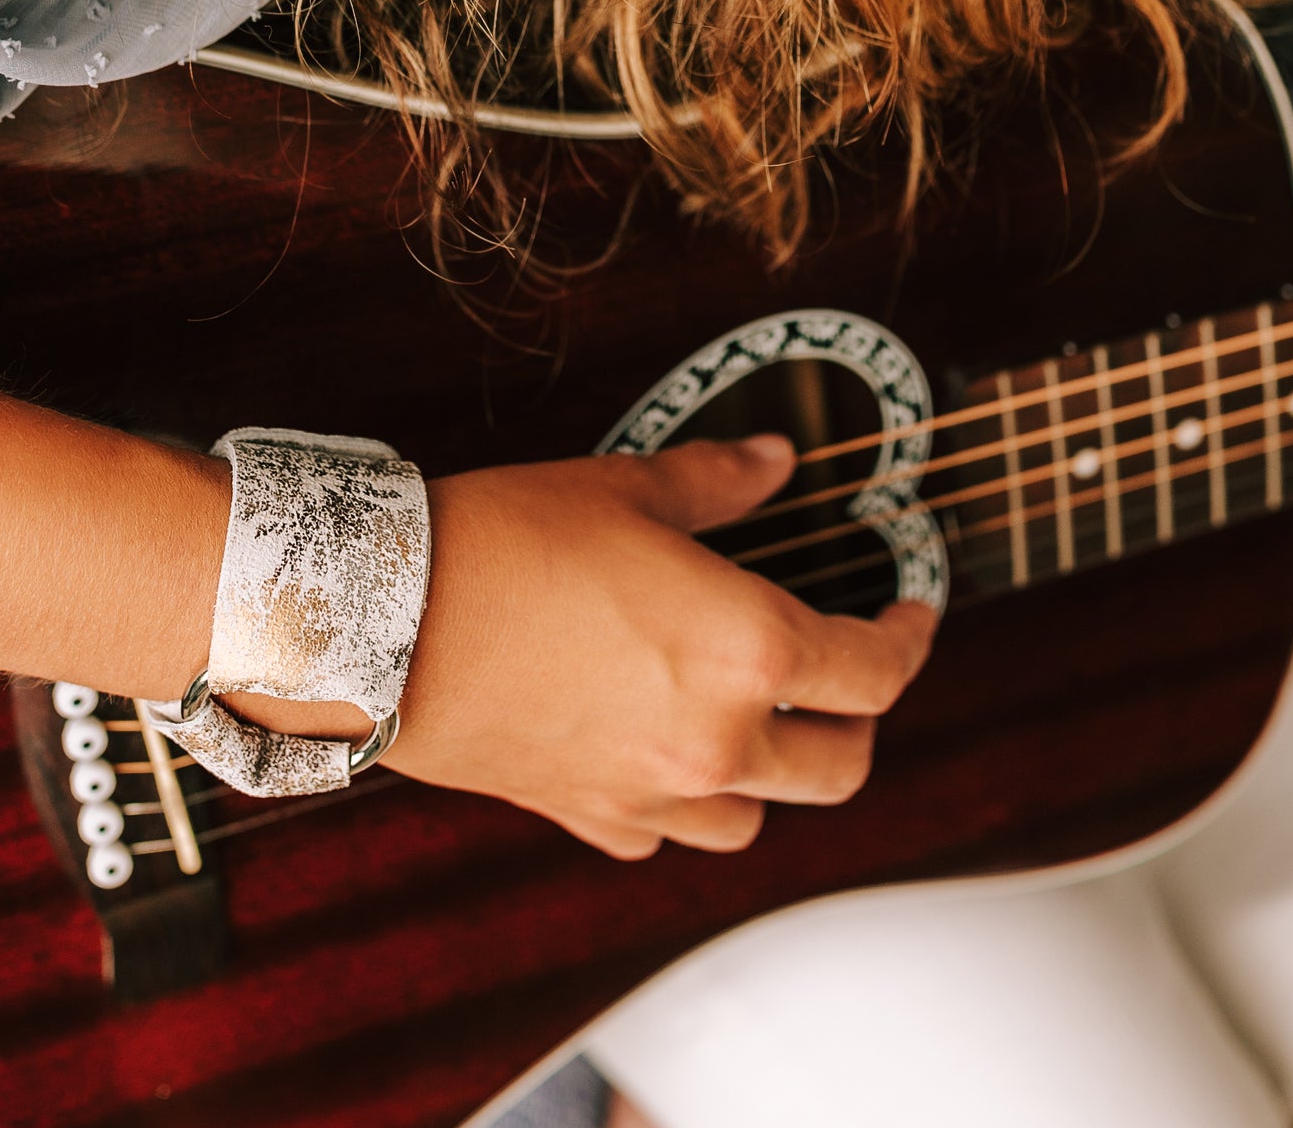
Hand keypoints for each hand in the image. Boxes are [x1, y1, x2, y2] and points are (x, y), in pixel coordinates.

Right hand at [383, 435, 937, 857]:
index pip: (875, 672)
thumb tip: (774, 459)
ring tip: (757, 728)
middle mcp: (717, 739)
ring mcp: (652, 791)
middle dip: (859, 723)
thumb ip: (717, 481)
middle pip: (841, 766)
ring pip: (757, 818)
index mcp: (751, 652)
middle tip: (846, 680)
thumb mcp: (626, 489)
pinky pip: (661, 834)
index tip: (911, 612)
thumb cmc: (504, 544)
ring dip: (776, 778)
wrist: (380, 623)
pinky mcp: (585, 814)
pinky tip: (661, 760)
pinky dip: (679, 805)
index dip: (910, 638)